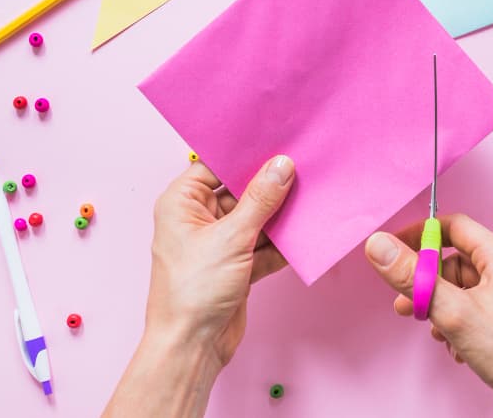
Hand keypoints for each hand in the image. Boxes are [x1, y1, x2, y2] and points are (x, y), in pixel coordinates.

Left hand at [104, 156, 294, 417]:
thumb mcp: (231, 237)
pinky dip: (281, 243)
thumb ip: (260, 200)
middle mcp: (198, 220)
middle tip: (302, 169)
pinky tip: (304, 233)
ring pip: (256, 219)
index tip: (276, 144)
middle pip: (240, 192)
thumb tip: (281, 166)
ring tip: (310, 199)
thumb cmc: (193, 291)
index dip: (244, 157)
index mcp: (182, 204)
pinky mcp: (236, 266)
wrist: (193, 347)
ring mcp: (218, 244)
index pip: (215, 166)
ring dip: (279, 216)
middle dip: (270, 187)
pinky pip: (263, 245)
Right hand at [365, 214, 492, 417]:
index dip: (422, 235)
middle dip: (430, 284)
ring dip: (446, 308)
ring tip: (436, 333)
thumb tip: (380, 246)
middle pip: (460, 261)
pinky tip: (459, 347)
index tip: (398, 249)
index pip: (455, 227)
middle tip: (406, 303)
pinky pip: (486, 308)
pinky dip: (466, 322)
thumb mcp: (452, 312)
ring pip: (471, 289)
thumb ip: (413, 276)